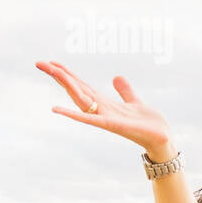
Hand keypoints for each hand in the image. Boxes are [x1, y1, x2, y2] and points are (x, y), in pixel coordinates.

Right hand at [36, 60, 171, 151]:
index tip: (51, 62)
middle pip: (76, 89)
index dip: (68, 74)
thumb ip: (125, 91)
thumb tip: (117, 77)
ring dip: (66, 85)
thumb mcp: (135, 102)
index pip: (82, 85)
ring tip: (52, 71)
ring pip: (81, 99)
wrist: (162, 139)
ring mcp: (104, 117)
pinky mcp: (111, 125)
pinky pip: (89, 119)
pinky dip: (73, 114)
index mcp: (105, 103)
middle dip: (59, 76)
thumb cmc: (148, 124)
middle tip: (39, 62)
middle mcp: (101, 109)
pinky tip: (56, 109)